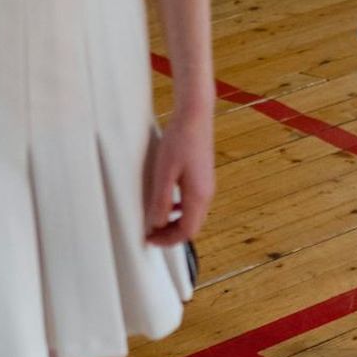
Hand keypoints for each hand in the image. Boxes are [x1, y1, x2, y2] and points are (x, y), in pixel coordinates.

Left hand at [144, 104, 213, 245]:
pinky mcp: (204, 178)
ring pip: (193, 216)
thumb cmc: (179, 140)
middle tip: (151, 234)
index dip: (168, 240)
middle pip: (192, 227)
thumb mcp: (164, 172)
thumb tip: (156, 224)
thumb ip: (161, 201)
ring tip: (156, 222)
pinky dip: (180, 211)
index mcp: (198, 196)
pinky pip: (193, 204)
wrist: (195, 115)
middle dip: (171, 235)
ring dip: (175, 223)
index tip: (149, 239)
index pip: (187, 232)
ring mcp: (207, 186)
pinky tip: (168, 203)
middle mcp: (206, 195)